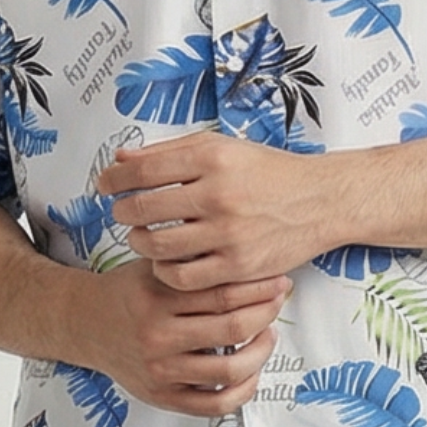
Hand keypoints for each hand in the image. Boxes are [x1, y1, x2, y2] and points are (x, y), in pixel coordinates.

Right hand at [69, 258, 291, 416]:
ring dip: (261, 351)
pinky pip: (214, 405)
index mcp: (157, 299)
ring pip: (229, 370)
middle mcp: (157, 337)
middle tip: (278, 301)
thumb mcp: (153, 266)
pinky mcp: (163, 396)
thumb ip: (191, 261)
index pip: (223, 294)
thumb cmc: (128, 293)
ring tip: (267, 334)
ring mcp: (160, 371)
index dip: (259, 287)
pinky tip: (251, 372)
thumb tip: (245, 254)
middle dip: (266, 313)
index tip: (277, 280)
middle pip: (232, 328)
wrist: (86, 324)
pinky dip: (242, 391)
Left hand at [97, 132, 331, 290]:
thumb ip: (171, 151)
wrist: (321, 200)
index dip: (115, 179)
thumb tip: (122, 157)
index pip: (144, 169)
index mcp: (213, 159)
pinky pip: (183, 277)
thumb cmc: (269, 172)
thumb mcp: (222, 148)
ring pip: (158, 246)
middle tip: (122, 213)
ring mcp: (229, 233)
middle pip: (144, 208)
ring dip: (140, 242)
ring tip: (142, 238)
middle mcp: (219, 194)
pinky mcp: (238, 266)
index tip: (106, 185)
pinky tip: (167, 262)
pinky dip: (166, 271)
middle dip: (123, 212)